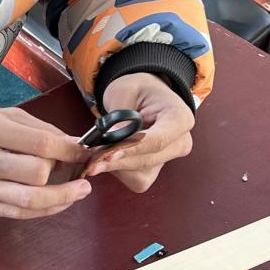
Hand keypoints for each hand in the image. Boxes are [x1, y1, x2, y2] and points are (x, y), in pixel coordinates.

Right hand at [0, 108, 90, 218]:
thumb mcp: (8, 117)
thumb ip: (42, 131)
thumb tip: (75, 146)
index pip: (40, 145)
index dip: (69, 150)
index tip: (83, 152)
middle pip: (37, 174)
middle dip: (60, 170)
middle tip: (71, 166)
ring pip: (31, 200)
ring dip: (63, 197)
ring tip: (81, 190)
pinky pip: (22, 213)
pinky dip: (47, 209)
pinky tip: (62, 201)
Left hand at [83, 73, 194, 193]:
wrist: (142, 97)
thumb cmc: (137, 90)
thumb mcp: (125, 92)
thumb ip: (120, 119)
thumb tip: (110, 142)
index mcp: (180, 119)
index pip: (158, 140)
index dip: (132, 149)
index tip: (109, 154)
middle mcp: (180, 143)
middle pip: (147, 160)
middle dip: (115, 161)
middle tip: (89, 159)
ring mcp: (168, 159)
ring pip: (139, 174)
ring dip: (113, 166)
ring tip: (94, 154)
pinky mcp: (155, 171)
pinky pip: (134, 179)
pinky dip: (116, 171)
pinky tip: (107, 157)